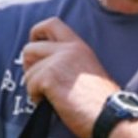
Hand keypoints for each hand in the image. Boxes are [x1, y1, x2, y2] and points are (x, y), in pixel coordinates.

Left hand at [22, 17, 118, 137]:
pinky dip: (36, 97)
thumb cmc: (98, 100)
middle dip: (29, 65)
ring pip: (28, 70)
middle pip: (30, 47)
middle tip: (38, 80)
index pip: (51, 23)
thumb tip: (41, 61)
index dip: (36, 33)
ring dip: (34, 86)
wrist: (108, 114)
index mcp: (78, 45)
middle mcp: (68, 49)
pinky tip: (51, 103)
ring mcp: (58, 60)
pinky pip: (30, 85)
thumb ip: (67, 59)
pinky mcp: (50, 76)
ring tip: (50, 96)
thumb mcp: (86, 69)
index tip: (36, 49)